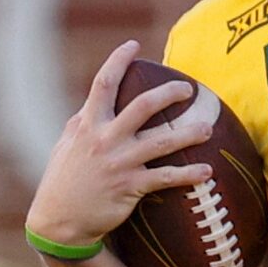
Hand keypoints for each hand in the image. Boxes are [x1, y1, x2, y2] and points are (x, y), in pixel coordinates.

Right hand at [25, 40, 214, 251]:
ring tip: (208, 128)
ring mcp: (119, 163)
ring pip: (162, 141)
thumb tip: (95, 101)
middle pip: (143, 106)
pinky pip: (166, 178)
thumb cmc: (63, 180)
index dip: (118, 60)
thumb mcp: (66, 144)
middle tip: (189, 90)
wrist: (59, 222)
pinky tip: (207, 171)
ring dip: (189, 133)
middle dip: (169, 93)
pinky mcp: (130, 187)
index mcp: (87, 124)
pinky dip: (189, 174)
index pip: (103, 83)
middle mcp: (104, 139)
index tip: (134, 45)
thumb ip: (82, 121)